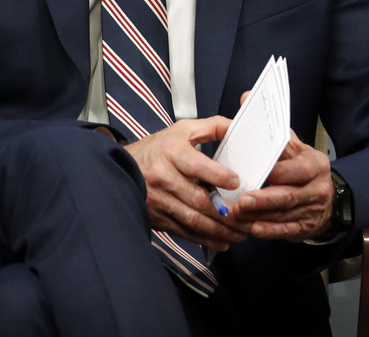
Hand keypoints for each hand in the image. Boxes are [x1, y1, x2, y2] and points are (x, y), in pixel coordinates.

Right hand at [124, 117, 250, 250]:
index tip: (236, 182)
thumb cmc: (156, 149)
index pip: (196, 166)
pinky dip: (205, 239)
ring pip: (193, 219)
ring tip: (241, 232)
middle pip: (198, 199)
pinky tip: (223, 240)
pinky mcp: (157, 217)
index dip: (218, 175)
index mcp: (172, 153)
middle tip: (248, 216)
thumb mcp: (183, 130)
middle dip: (226, 212)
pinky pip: (184, 231)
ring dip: (220, 229)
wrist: (120, 169)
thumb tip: (238, 127)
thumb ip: (213, 127)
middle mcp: (163, 178)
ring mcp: (159, 201)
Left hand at [231, 130, 335, 241]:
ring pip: (284, 214)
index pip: (297, 169)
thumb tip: (253, 109)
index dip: (275, 172)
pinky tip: (254, 229)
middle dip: (264, 199)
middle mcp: (317, 188)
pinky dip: (269, 231)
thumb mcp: (298, 152)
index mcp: (316, 165)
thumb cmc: (305, 171)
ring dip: (260, 216)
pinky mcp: (305, 226)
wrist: (329, 200)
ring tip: (238, 215)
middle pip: (289, 195)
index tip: (254, 173)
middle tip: (242, 201)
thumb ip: (279, 138)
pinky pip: (286, 230)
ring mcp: (313, 209)